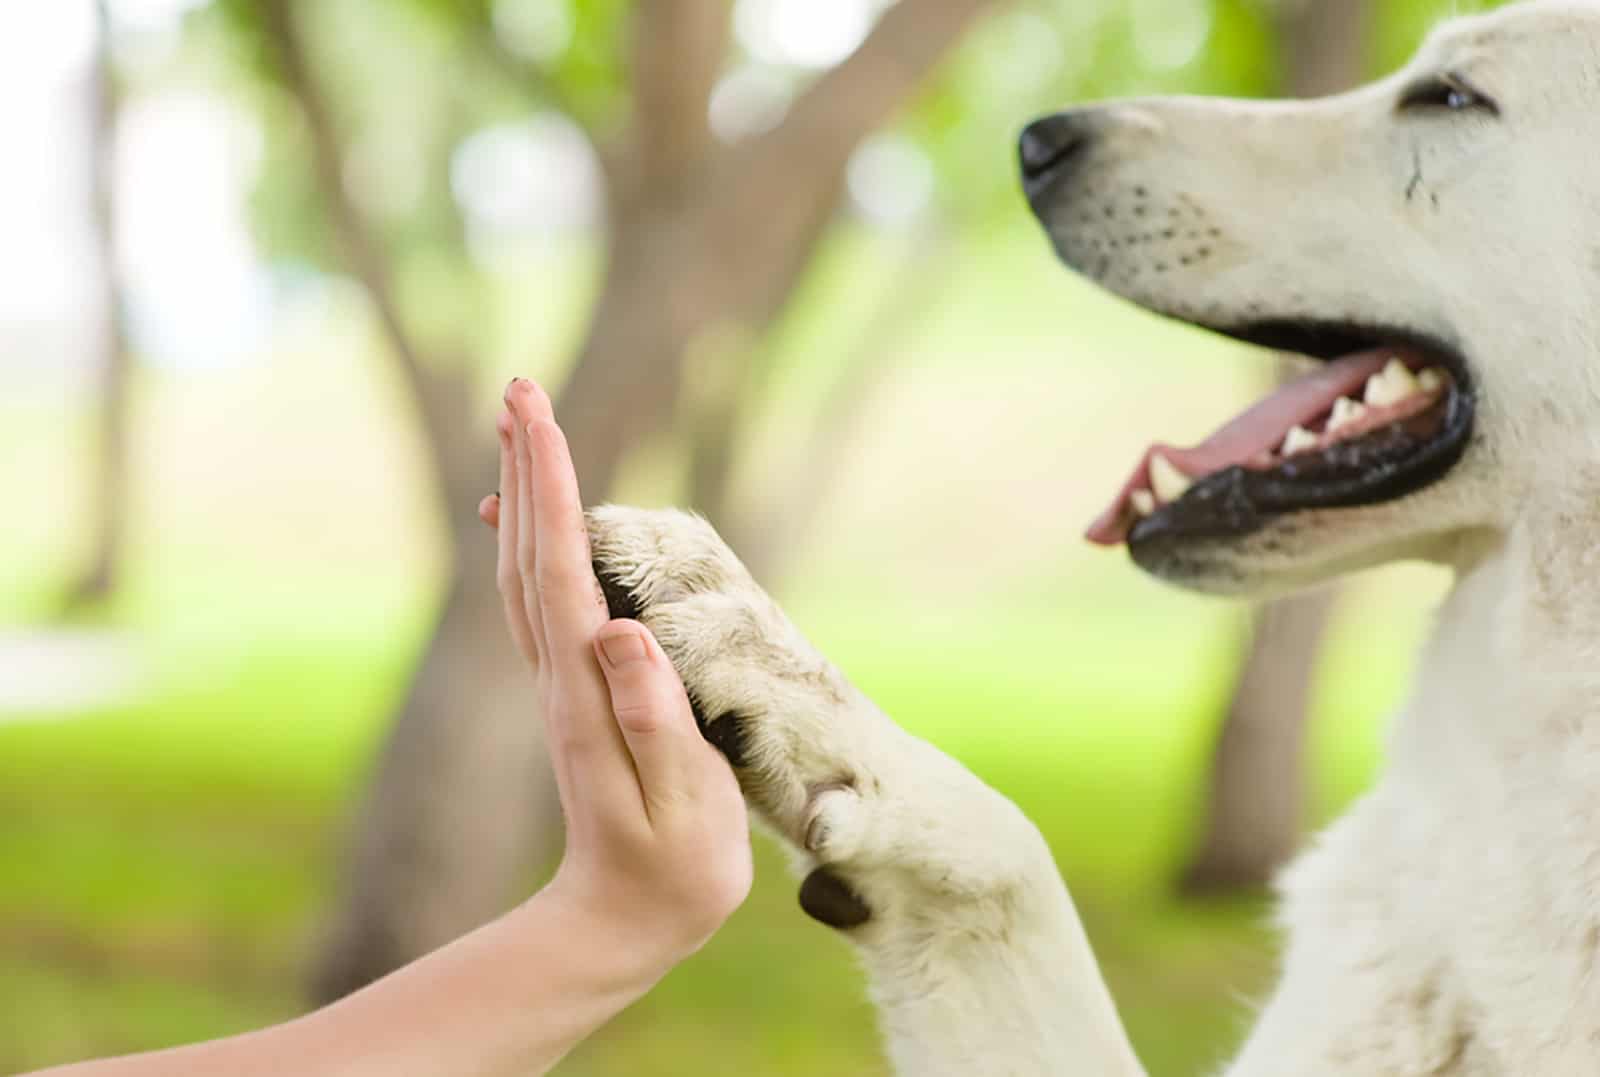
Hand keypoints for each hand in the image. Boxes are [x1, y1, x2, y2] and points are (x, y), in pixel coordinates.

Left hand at [480, 380, 751, 970]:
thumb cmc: (671, 872)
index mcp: (586, 694)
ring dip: (525, 495)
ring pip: (527, 570)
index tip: (541, 416)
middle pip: (531, 554)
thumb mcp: (679, 807)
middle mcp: (559, 677)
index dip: (555, 491)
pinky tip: (535, 517)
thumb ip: (654, 720)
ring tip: (524, 430)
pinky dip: (535, 540)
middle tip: (521, 388)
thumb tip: (619, 630)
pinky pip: (541, 598)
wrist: (620, 922)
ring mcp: (559, 684)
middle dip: (529, 467)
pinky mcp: (573, 692)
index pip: (563, 573)